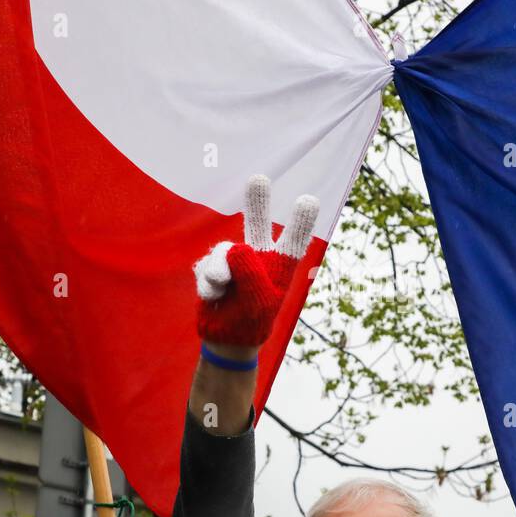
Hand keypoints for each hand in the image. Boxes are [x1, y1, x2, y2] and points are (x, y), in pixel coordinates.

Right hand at [193, 175, 319, 348]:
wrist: (226, 338)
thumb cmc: (252, 322)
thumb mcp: (259, 303)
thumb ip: (251, 274)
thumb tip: (235, 247)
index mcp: (279, 266)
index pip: (292, 243)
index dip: (300, 223)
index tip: (309, 200)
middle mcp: (258, 257)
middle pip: (257, 226)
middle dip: (257, 203)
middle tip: (259, 178)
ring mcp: (233, 260)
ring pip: (224, 253)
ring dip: (220, 275)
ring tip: (223, 292)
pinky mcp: (212, 265)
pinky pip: (206, 266)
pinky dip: (208, 284)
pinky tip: (214, 297)